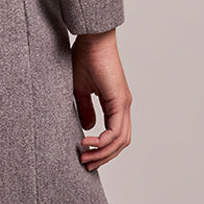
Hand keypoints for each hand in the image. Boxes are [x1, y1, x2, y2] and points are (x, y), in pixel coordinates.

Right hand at [71, 28, 131, 169]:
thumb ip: (84, 109)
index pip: (115, 135)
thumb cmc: (84, 57)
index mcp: (116, 104)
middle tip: (86, 165)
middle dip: (104, 157)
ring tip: (84, 157)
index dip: (103, 150)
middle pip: (121, 142)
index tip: (85, 156)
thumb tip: (88, 127)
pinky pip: (116, 129)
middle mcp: (123, 106)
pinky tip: (87, 142)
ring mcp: (124, 104)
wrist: (91, 39)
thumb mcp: (80, 90)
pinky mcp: (120, 100)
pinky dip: (103, 141)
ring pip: (120, 140)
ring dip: (103, 153)